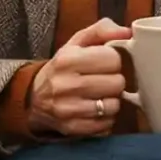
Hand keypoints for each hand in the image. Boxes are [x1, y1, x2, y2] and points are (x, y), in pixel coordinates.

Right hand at [27, 20, 129, 138]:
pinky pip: (106, 125)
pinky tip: (94, 109)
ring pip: (114, 105)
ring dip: (110, 100)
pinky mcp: (73, 128)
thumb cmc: (62, 68)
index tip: (103, 63)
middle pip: (117, 83)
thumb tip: (127, 32)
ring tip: (99, 95)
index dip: (112, 60)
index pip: (113, 59)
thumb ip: (102, 31)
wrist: (33, 98)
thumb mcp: (76, 43)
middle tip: (103, 79)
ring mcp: (68, 110)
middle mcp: (66, 85)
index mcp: (67, 60)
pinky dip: (105, 118)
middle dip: (114, 80)